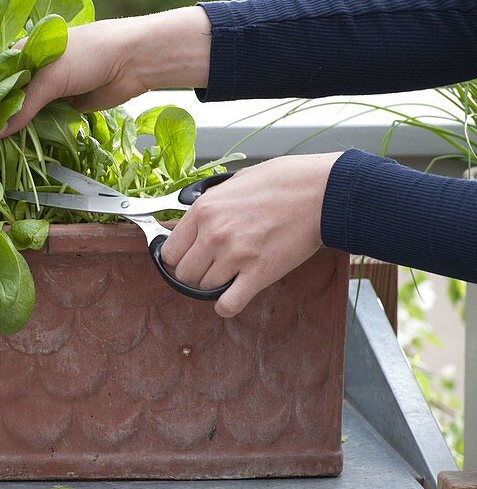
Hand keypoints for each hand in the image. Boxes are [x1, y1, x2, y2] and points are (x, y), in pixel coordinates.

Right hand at [0, 6, 212, 137]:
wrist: (133, 59)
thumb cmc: (89, 54)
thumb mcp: (51, 77)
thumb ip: (23, 105)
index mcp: (22, 52)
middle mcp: (31, 70)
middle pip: (4, 98)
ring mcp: (48, 88)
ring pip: (21, 112)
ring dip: (10, 129)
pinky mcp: (63, 104)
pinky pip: (41, 121)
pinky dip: (30, 133)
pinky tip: (17, 146)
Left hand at [160, 152, 342, 317]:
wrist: (319, 192)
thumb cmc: (281, 183)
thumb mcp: (232, 184)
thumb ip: (208, 205)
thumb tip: (190, 222)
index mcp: (203, 211)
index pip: (169, 252)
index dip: (178, 258)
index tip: (187, 259)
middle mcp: (213, 235)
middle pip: (184, 274)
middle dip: (194, 275)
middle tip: (208, 269)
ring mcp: (235, 256)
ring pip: (204, 289)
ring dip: (213, 286)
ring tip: (228, 275)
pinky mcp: (259, 274)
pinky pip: (228, 304)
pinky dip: (227, 305)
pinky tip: (233, 296)